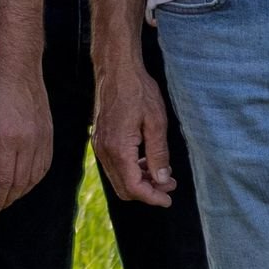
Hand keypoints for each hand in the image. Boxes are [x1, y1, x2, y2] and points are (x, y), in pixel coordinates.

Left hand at [0, 65, 52, 217]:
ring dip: (22, 191)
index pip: (4, 180)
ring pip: (35, 176)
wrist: (18, 61)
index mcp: (8, 138)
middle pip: (21, 183)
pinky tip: (26, 181)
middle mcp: (29, 141)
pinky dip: (36, 178)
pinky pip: (46, 164)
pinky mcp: (49, 131)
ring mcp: (43, 136)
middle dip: (8, 199)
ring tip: (9, 198)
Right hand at [91, 48, 174, 206]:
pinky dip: (131, 170)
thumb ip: (158, 154)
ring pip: (118, 178)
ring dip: (140, 181)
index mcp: (118, 149)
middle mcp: (104, 151)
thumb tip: (161, 180)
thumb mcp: (156, 122)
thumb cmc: (138, 91)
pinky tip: (146, 160)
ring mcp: (99, 145)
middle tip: (169, 186)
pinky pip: (114, 165)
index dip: (153, 197)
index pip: (134, 187)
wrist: (116, 69)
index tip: (169, 199)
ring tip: (161, 173)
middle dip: (147, 192)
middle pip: (123, 189)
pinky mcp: (100, 139)